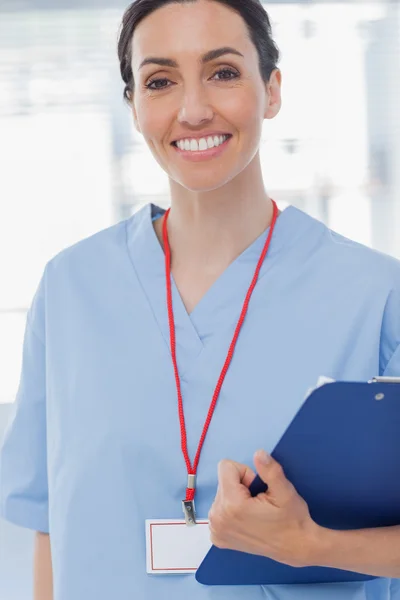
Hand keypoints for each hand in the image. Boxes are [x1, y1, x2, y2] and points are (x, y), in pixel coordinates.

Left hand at [208, 450, 321, 567]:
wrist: (294, 547)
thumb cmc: (291, 518)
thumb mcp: (285, 491)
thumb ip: (270, 470)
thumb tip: (258, 453)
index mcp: (231, 505)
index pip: (225, 467)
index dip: (245, 473)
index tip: (257, 488)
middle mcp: (217, 517)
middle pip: (223, 481)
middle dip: (240, 486)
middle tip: (258, 503)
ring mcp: (215, 530)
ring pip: (221, 494)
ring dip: (236, 498)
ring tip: (254, 512)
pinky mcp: (216, 537)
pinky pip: (219, 509)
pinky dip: (231, 511)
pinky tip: (246, 521)